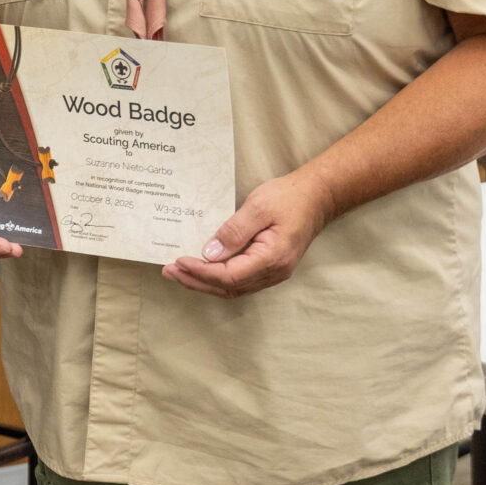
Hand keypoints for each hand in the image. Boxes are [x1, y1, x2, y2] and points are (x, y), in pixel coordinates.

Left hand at [164, 170, 330, 297]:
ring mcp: (273, 272)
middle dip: (196, 281)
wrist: (317, 197)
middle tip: (169, 271)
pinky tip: (202, 270)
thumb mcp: (258, 208)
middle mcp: (274, 272)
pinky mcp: (269, 267)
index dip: (201, 272)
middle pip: (229, 287)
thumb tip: (209, 254)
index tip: (179, 261)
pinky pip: (240, 280)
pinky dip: (218, 279)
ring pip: (234, 288)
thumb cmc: (289, 198)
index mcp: (272, 258)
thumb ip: (234, 231)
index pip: (230, 276)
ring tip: (178, 273)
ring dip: (204, 282)